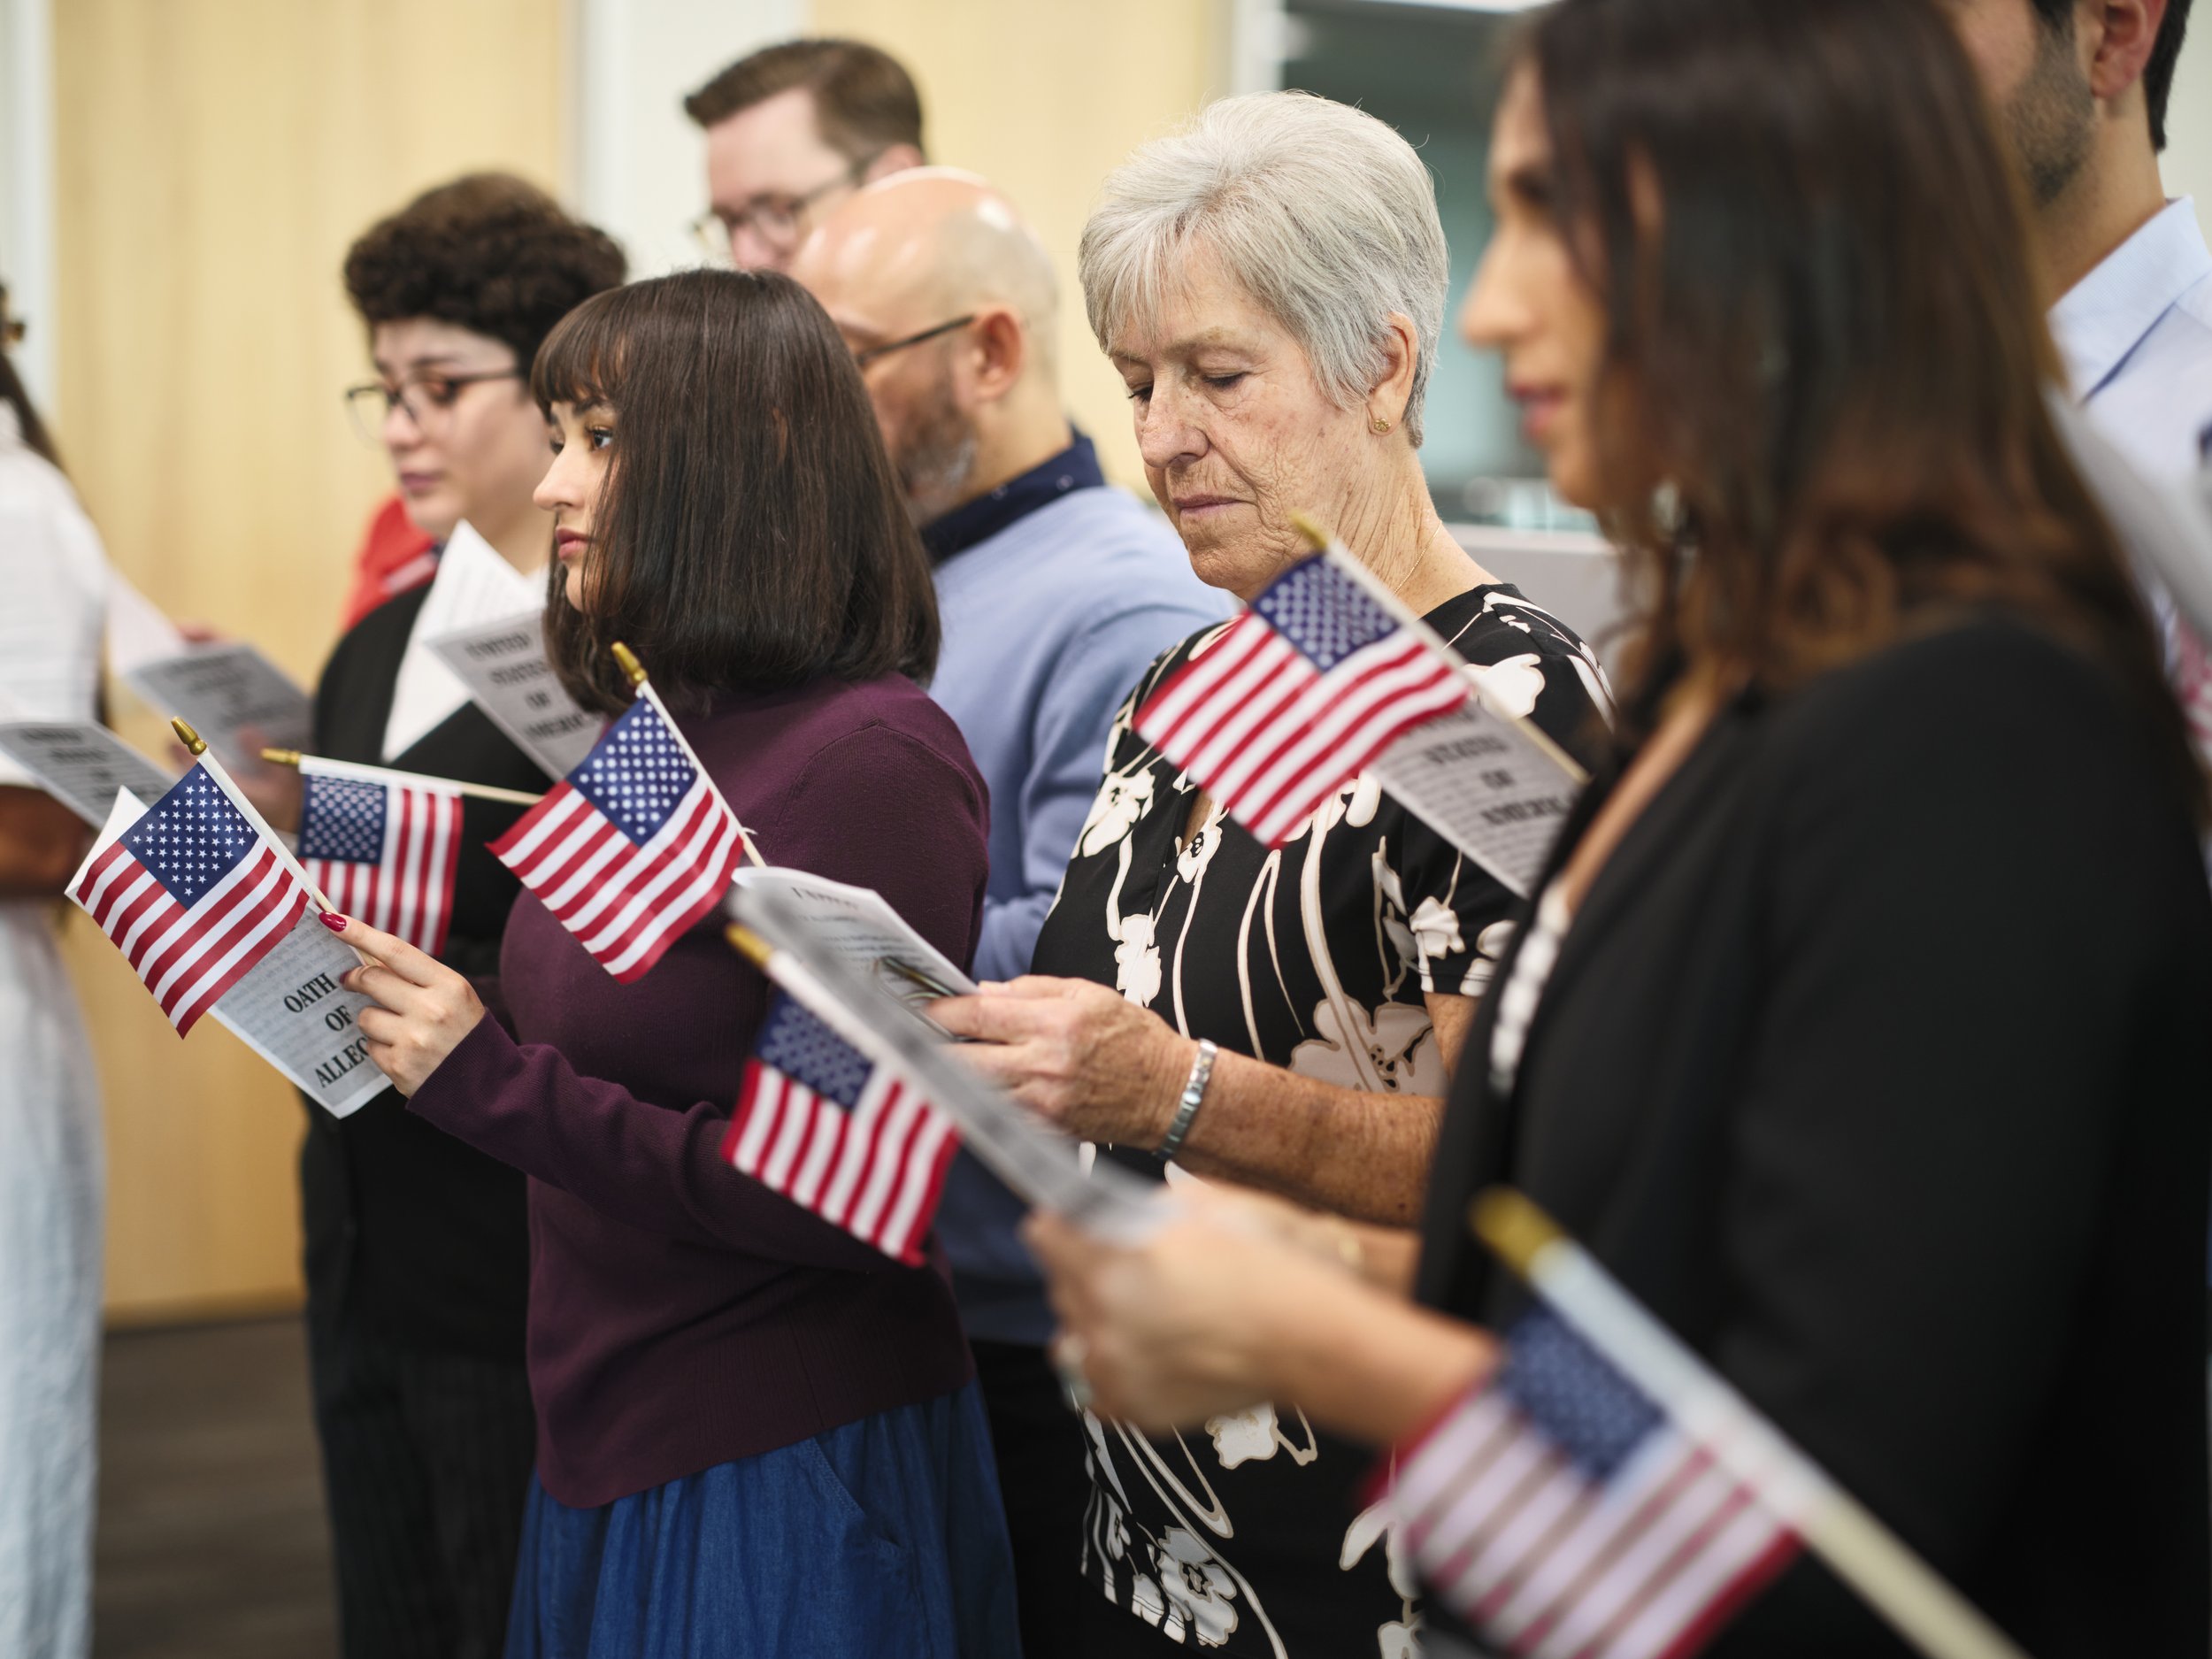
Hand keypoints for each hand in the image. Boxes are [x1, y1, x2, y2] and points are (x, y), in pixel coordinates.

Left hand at [329, 913, 483, 1095]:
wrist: (488, 1086)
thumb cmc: (466, 1032)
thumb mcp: (455, 996)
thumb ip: (417, 977)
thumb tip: (368, 959)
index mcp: (449, 985)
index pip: (396, 951)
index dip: (360, 933)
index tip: (332, 920)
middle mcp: (431, 1010)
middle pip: (372, 980)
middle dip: (355, 979)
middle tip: (351, 980)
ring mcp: (413, 1040)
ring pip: (366, 1017)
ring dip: (373, 1020)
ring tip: (397, 1031)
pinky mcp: (399, 1066)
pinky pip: (369, 1047)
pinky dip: (381, 1048)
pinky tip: (404, 1053)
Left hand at [931, 976, 1192, 1146]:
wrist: (1169, 1093)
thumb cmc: (1131, 1037)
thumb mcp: (1087, 994)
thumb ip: (1030, 991)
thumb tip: (980, 992)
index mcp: (1055, 1023)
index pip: (978, 1015)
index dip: (940, 1011)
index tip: (918, 1009)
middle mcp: (1045, 1065)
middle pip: (963, 1061)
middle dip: (931, 1049)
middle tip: (912, 1039)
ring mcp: (1043, 1102)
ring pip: (974, 1092)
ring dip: (951, 1078)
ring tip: (935, 1062)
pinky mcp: (1046, 1129)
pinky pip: (997, 1113)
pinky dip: (979, 1101)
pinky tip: (971, 1088)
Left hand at [1024, 1182, 1351, 1430]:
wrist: (1314, 1338)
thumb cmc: (1271, 1263)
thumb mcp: (1211, 1207)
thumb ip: (1151, 1208)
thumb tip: (1122, 1210)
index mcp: (1111, 1267)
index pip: (1046, 1237)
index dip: (1060, 1225)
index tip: (1068, 1223)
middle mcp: (1102, 1326)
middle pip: (1060, 1289)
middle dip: (1082, 1272)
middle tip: (1119, 1264)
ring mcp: (1117, 1375)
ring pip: (1071, 1342)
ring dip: (1091, 1324)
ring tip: (1131, 1313)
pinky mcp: (1137, 1412)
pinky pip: (1097, 1390)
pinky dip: (1111, 1371)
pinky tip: (1143, 1353)